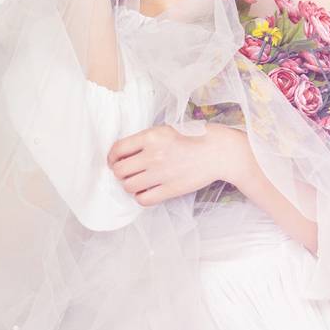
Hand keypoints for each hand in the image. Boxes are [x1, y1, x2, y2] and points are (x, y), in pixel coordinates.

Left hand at [106, 122, 251, 206]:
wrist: (217, 152)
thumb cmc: (193, 138)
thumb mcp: (166, 131)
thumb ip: (145, 141)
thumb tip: (123, 154)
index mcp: (151, 136)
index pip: (117, 149)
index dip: (111, 158)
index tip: (114, 162)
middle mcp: (153, 155)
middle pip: (120, 171)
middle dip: (120, 173)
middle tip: (127, 173)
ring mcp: (161, 173)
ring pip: (128, 186)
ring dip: (130, 185)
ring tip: (138, 182)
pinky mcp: (170, 189)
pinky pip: (143, 199)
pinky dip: (140, 197)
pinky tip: (147, 191)